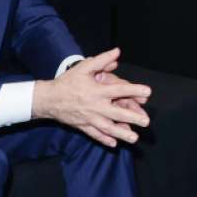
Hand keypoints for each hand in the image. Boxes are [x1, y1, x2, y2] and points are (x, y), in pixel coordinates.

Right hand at [32, 48, 151, 147]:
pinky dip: (104, 140)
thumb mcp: (84, 67)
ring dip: (122, 133)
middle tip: (146, 121)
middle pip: (117, 113)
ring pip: (108, 128)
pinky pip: (95, 135)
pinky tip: (114, 144)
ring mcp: (89, 118)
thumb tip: (117, 52)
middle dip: (133, 118)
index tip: (148, 92)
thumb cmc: (68, 81)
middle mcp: (95, 106)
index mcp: (97, 91)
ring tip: (134, 138)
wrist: (48, 99)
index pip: (119, 90)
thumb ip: (102, 60)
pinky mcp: (83, 126)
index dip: (134, 90)